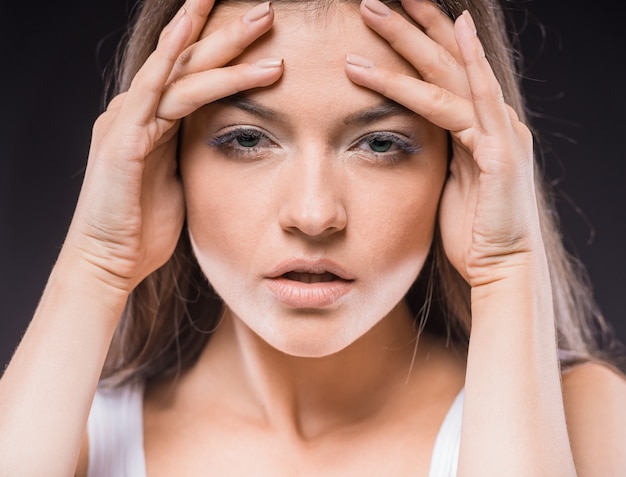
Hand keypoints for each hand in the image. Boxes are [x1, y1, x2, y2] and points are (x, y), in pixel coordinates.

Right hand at [63, 0, 283, 293]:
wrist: (110, 263)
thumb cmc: (144, 228)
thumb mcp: (179, 181)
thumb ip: (189, 152)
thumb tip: (220, 140)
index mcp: (153, 123)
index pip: (194, 76)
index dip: (225, 50)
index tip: (262, 33)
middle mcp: (138, 112)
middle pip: (190, 63)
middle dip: (230, 34)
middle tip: (268, 9)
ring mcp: (127, 121)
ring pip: (178, 70)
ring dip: (220, 43)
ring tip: (261, 19)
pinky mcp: (122, 138)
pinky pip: (151, 90)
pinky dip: (170, 58)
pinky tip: (190, 32)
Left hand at [346, 0, 539, 287]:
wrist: (499, 268)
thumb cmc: (470, 230)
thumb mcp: (449, 180)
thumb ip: (439, 149)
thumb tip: (412, 133)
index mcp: (478, 126)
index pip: (445, 70)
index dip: (417, 39)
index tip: (386, 14)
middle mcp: (493, 120)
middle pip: (447, 59)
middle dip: (410, 25)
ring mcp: (500, 133)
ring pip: (451, 75)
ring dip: (410, 42)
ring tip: (372, 13)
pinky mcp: (500, 154)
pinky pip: (472, 105)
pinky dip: (461, 69)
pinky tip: (451, 36)